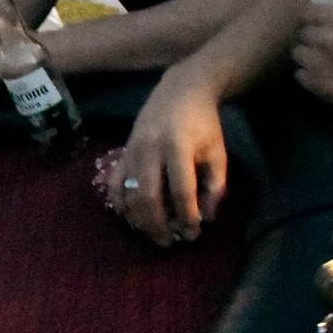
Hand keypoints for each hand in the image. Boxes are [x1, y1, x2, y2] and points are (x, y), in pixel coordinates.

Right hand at [115, 68, 227, 246]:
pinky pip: (114, 183)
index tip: (194, 232)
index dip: (187, 216)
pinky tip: (131, 217)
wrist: (180, 91)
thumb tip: (206, 218)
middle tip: (169, 242)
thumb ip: (215, 186)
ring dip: (139, 220)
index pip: (181, 191)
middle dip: (158, 225)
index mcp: (178, 147)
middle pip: (147, 197)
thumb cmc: (203, 124)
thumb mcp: (218, 152)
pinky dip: (119, 203)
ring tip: (153, 233)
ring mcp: (132, 151)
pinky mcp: (122, 152)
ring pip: (128, 194)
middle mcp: (150, 149)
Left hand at [292, 0, 332, 111]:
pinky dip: (305, 73)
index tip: (317, 20)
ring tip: (314, 57)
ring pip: (297, 54)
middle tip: (319, 40)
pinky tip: (316, 74)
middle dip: (310, 35)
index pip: (308, 11)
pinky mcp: (315, 83)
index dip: (312, 16)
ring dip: (305, 54)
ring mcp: (315, 62)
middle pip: (302, 33)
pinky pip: (299, 75)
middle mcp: (321, 37)